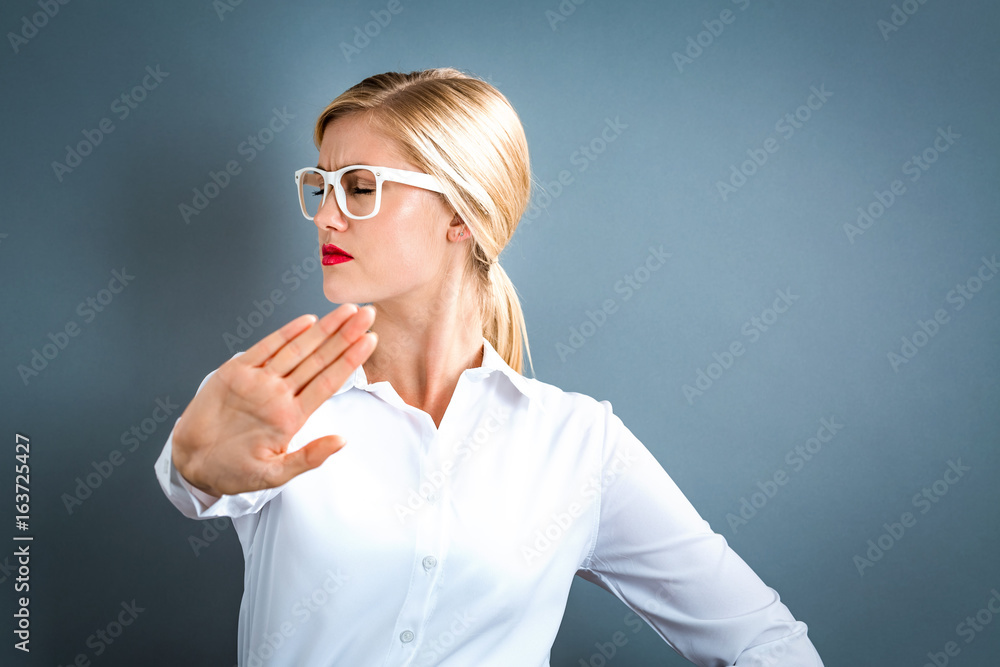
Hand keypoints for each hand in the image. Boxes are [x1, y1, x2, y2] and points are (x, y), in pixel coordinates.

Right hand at [171, 303, 376, 496]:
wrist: (193, 464)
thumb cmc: (234, 471)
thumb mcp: (274, 473)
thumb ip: (308, 458)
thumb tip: (341, 441)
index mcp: (293, 415)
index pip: (329, 382)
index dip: (350, 360)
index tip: (370, 341)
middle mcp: (280, 394)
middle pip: (319, 359)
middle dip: (345, 336)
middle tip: (368, 314)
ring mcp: (259, 381)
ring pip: (297, 350)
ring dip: (322, 329)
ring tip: (346, 311)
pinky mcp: (235, 373)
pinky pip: (264, 349)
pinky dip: (284, 334)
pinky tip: (306, 321)